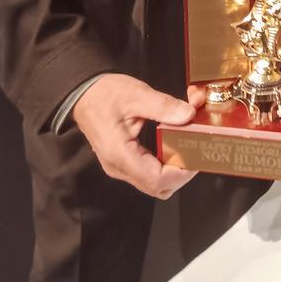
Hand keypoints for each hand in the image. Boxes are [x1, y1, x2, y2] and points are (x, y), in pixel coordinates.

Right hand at [73, 73, 205, 198]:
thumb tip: (189, 115)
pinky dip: (165, 165)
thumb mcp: (136, 94)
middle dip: (182, 173)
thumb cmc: (105, 94)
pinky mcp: (122, 163)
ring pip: (154, 184)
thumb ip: (164, 106)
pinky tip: (174, 146)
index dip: (182, 172)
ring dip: (174, 171)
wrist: (82, 94)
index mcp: (120, 154)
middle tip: (197, 150)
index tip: (198, 154)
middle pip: (158, 187)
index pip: (157, 179)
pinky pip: (148, 174)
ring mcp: (120, 168)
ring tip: (187, 148)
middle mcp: (119, 168)